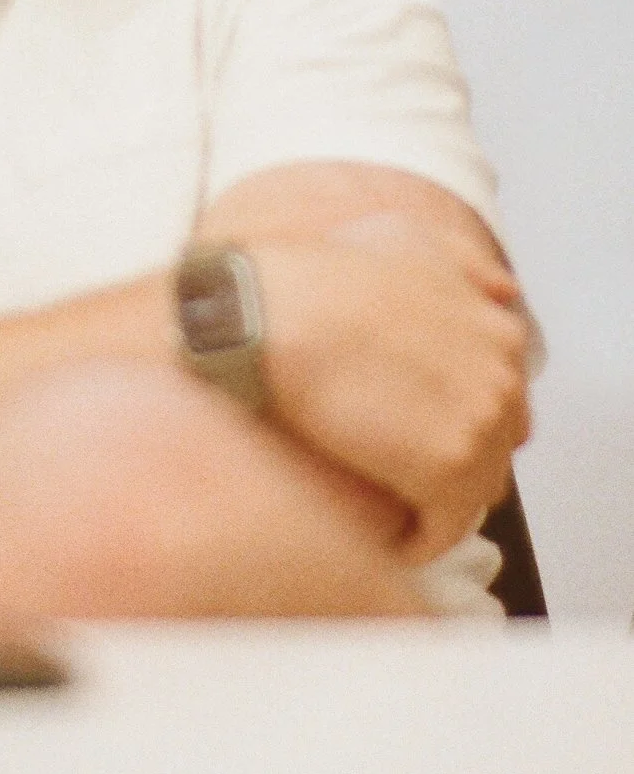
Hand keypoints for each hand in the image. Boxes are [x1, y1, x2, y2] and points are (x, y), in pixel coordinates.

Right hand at [252, 211, 532, 561]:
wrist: (268, 315)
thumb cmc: (320, 274)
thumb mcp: (402, 237)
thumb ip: (463, 262)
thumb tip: (503, 292)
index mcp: (499, 330)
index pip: (500, 393)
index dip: (453, 407)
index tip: (414, 418)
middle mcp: (505, 378)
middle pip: (496, 444)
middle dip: (453, 453)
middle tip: (395, 460)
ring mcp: (482, 426)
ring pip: (475, 488)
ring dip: (436, 498)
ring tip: (384, 498)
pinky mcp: (449, 474)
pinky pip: (445, 527)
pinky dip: (418, 537)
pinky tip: (383, 534)